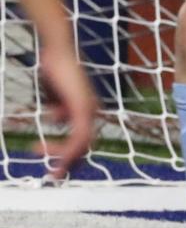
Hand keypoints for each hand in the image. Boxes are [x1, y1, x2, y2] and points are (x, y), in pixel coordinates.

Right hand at [32, 43, 98, 179]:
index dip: (68, 153)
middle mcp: (91, 111)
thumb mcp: (56, 95)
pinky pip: (80, 135)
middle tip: (55, 176)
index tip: (52, 161)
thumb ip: (58, 108)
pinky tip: (56, 155)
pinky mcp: (82, 107)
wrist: (57, 51)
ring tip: (54, 171)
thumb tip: (56, 119)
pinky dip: (68, 149)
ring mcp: (89, 109)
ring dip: (67, 160)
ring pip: (83, 144)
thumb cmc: (56, 69)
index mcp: (85, 110)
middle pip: (86, 146)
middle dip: (70, 163)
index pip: (82, 139)